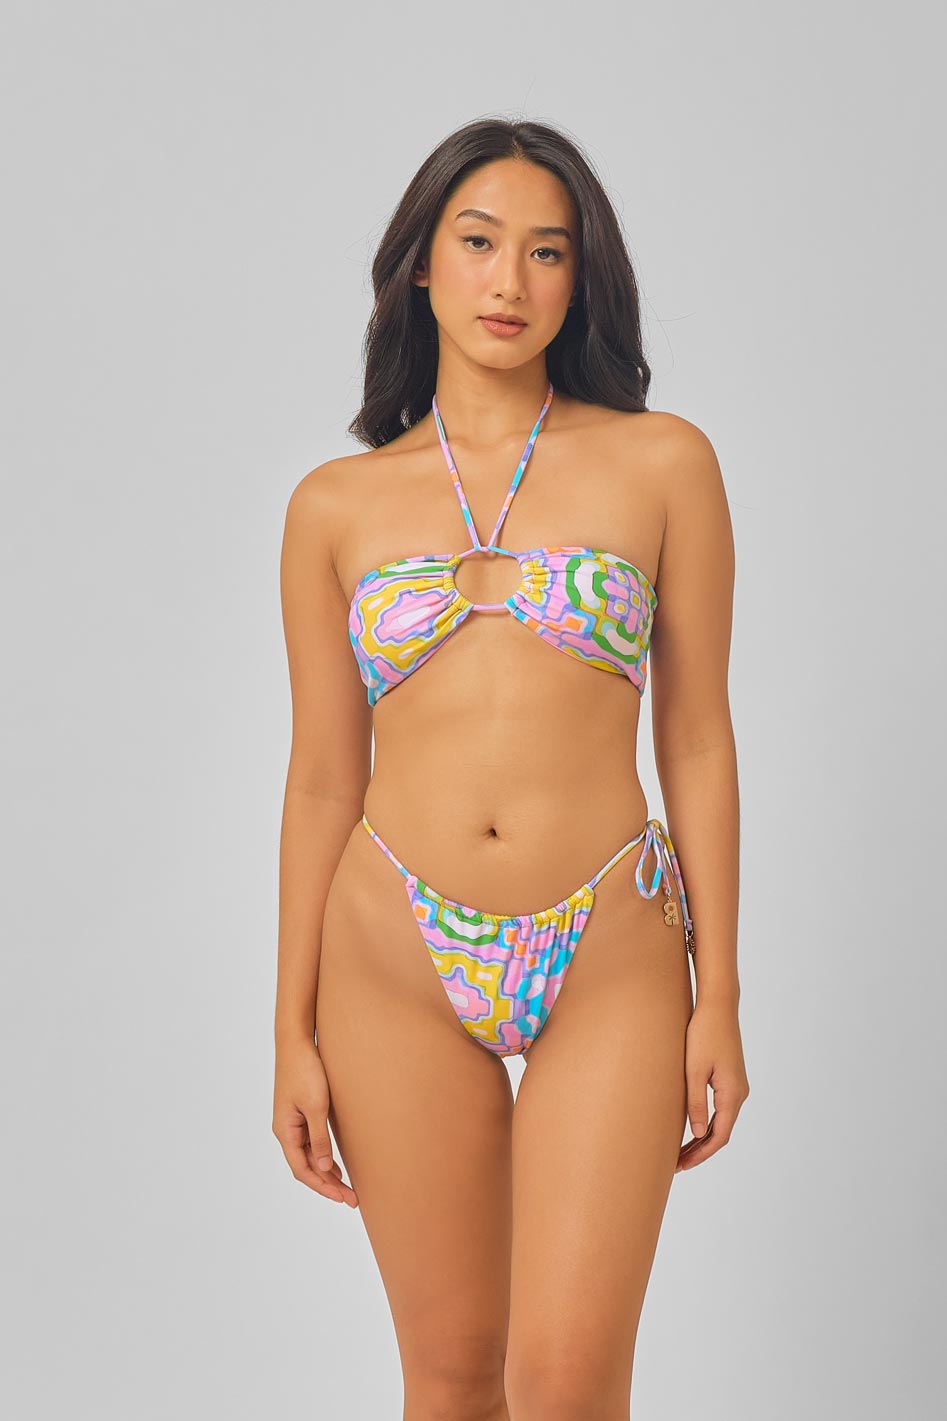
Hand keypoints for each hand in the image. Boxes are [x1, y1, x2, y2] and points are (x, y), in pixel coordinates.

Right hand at [272, 1037, 358, 1207]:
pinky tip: (337, 1164)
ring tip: (348, 1188)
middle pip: (306, 1166)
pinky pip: (312, 1142)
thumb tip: (325, 1166)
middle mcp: (286, 1129)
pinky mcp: (301, 1112)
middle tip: (352, 1199)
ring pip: (310, 1155)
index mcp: (285, 1131)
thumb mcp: (316, 1105)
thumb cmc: (305, 1070)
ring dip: (327, 1172)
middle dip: (328, 1184)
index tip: (342, 1198)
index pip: (302, 1169)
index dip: (322, 1186)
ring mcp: (293, 1121)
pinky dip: (324, 1155)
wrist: (296, 1041)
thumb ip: (320, 1137)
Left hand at [675, 999, 749, 1172]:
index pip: (718, 1136)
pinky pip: (720, 1108)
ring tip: (680, 1150)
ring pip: (721, 1121)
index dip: (700, 1154)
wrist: (718, 1006)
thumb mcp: (695, 1070)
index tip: (681, 1166)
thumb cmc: (704, 1034)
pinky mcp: (730, 1078)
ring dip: (702, 1137)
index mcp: (732, 1094)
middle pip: (721, 1132)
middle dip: (699, 1150)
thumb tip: (698, 1134)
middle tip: (676, 1164)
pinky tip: (691, 1126)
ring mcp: (736, 1086)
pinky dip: (706, 1122)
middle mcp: (739, 1093)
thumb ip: (696, 1102)